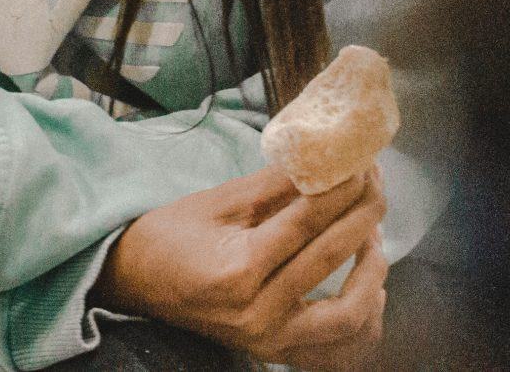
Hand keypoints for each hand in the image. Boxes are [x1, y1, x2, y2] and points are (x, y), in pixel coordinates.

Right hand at [93, 166, 387, 369]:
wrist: (134, 281)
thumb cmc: (171, 234)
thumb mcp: (220, 200)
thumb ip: (277, 184)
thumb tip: (327, 158)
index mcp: (239, 268)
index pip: (307, 220)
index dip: (342, 186)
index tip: (363, 161)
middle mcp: (257, 312)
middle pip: (332, 257)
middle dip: (363, 212)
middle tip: (375, 182)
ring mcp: (268, 339)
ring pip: (348, 316)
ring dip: (372, 272)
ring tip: (373, 235)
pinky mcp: (274, 351)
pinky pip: (335, 346)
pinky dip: (360, 316)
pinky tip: (368, 284)